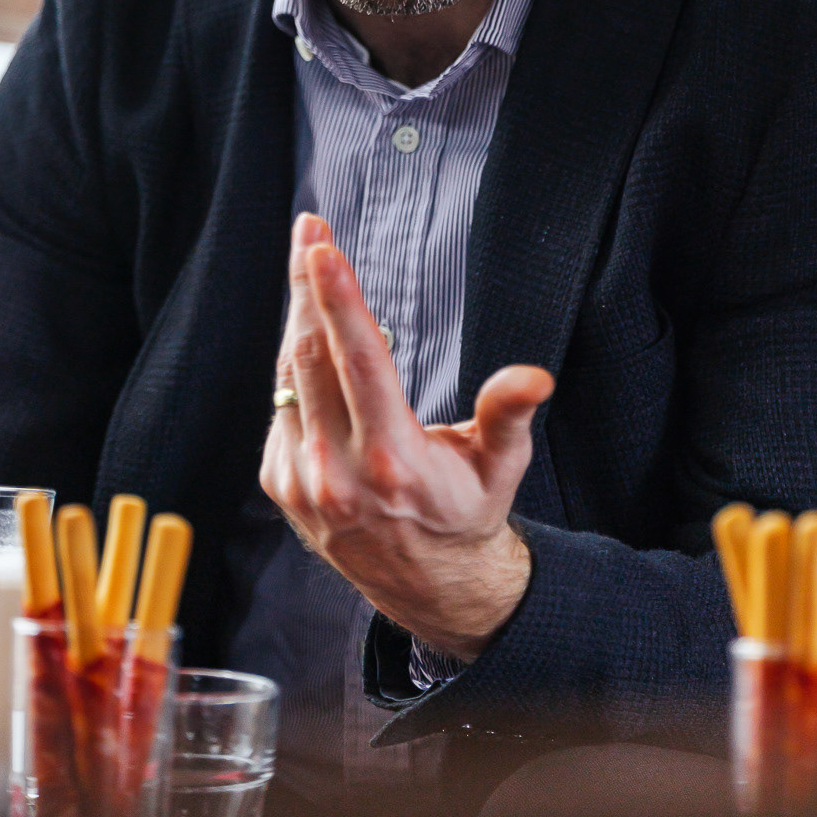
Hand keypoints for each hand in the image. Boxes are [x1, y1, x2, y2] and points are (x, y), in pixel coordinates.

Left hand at [260, 213, 553, 660]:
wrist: (429, 585)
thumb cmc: (468, 511)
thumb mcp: (500, 467)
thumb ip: (508, 415)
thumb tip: (534, 378)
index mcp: (393, 462)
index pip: (358, 362)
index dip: (338, 299)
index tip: (322, 248)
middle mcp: (338, 473)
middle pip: (312, 354)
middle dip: (309, 284)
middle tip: (311, 230)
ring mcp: (303, 482)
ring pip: (290, 375)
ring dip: (298, 315)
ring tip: (310, 264)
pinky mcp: (282, 485)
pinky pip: (282, 406)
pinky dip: (297, 366)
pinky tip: (313, 340)